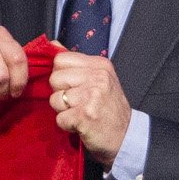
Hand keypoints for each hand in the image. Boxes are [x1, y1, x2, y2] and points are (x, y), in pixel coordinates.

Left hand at [47, 50, 132, 164]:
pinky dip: (67, 125)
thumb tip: (53, 44)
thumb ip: (75, 63)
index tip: (74, 86)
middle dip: (61, 94)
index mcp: (99, 65)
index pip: (60, 59)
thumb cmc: (108, 108)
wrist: (125, 135)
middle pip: (54, 79)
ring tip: (80, 113)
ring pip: (55, 99)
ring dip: (63, 111)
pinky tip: (81, 124)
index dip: (61, 75)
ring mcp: (92, 96)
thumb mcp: (98, 78)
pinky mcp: (85, 115)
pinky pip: (59, 118)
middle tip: (78, 103)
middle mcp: (98, 77)